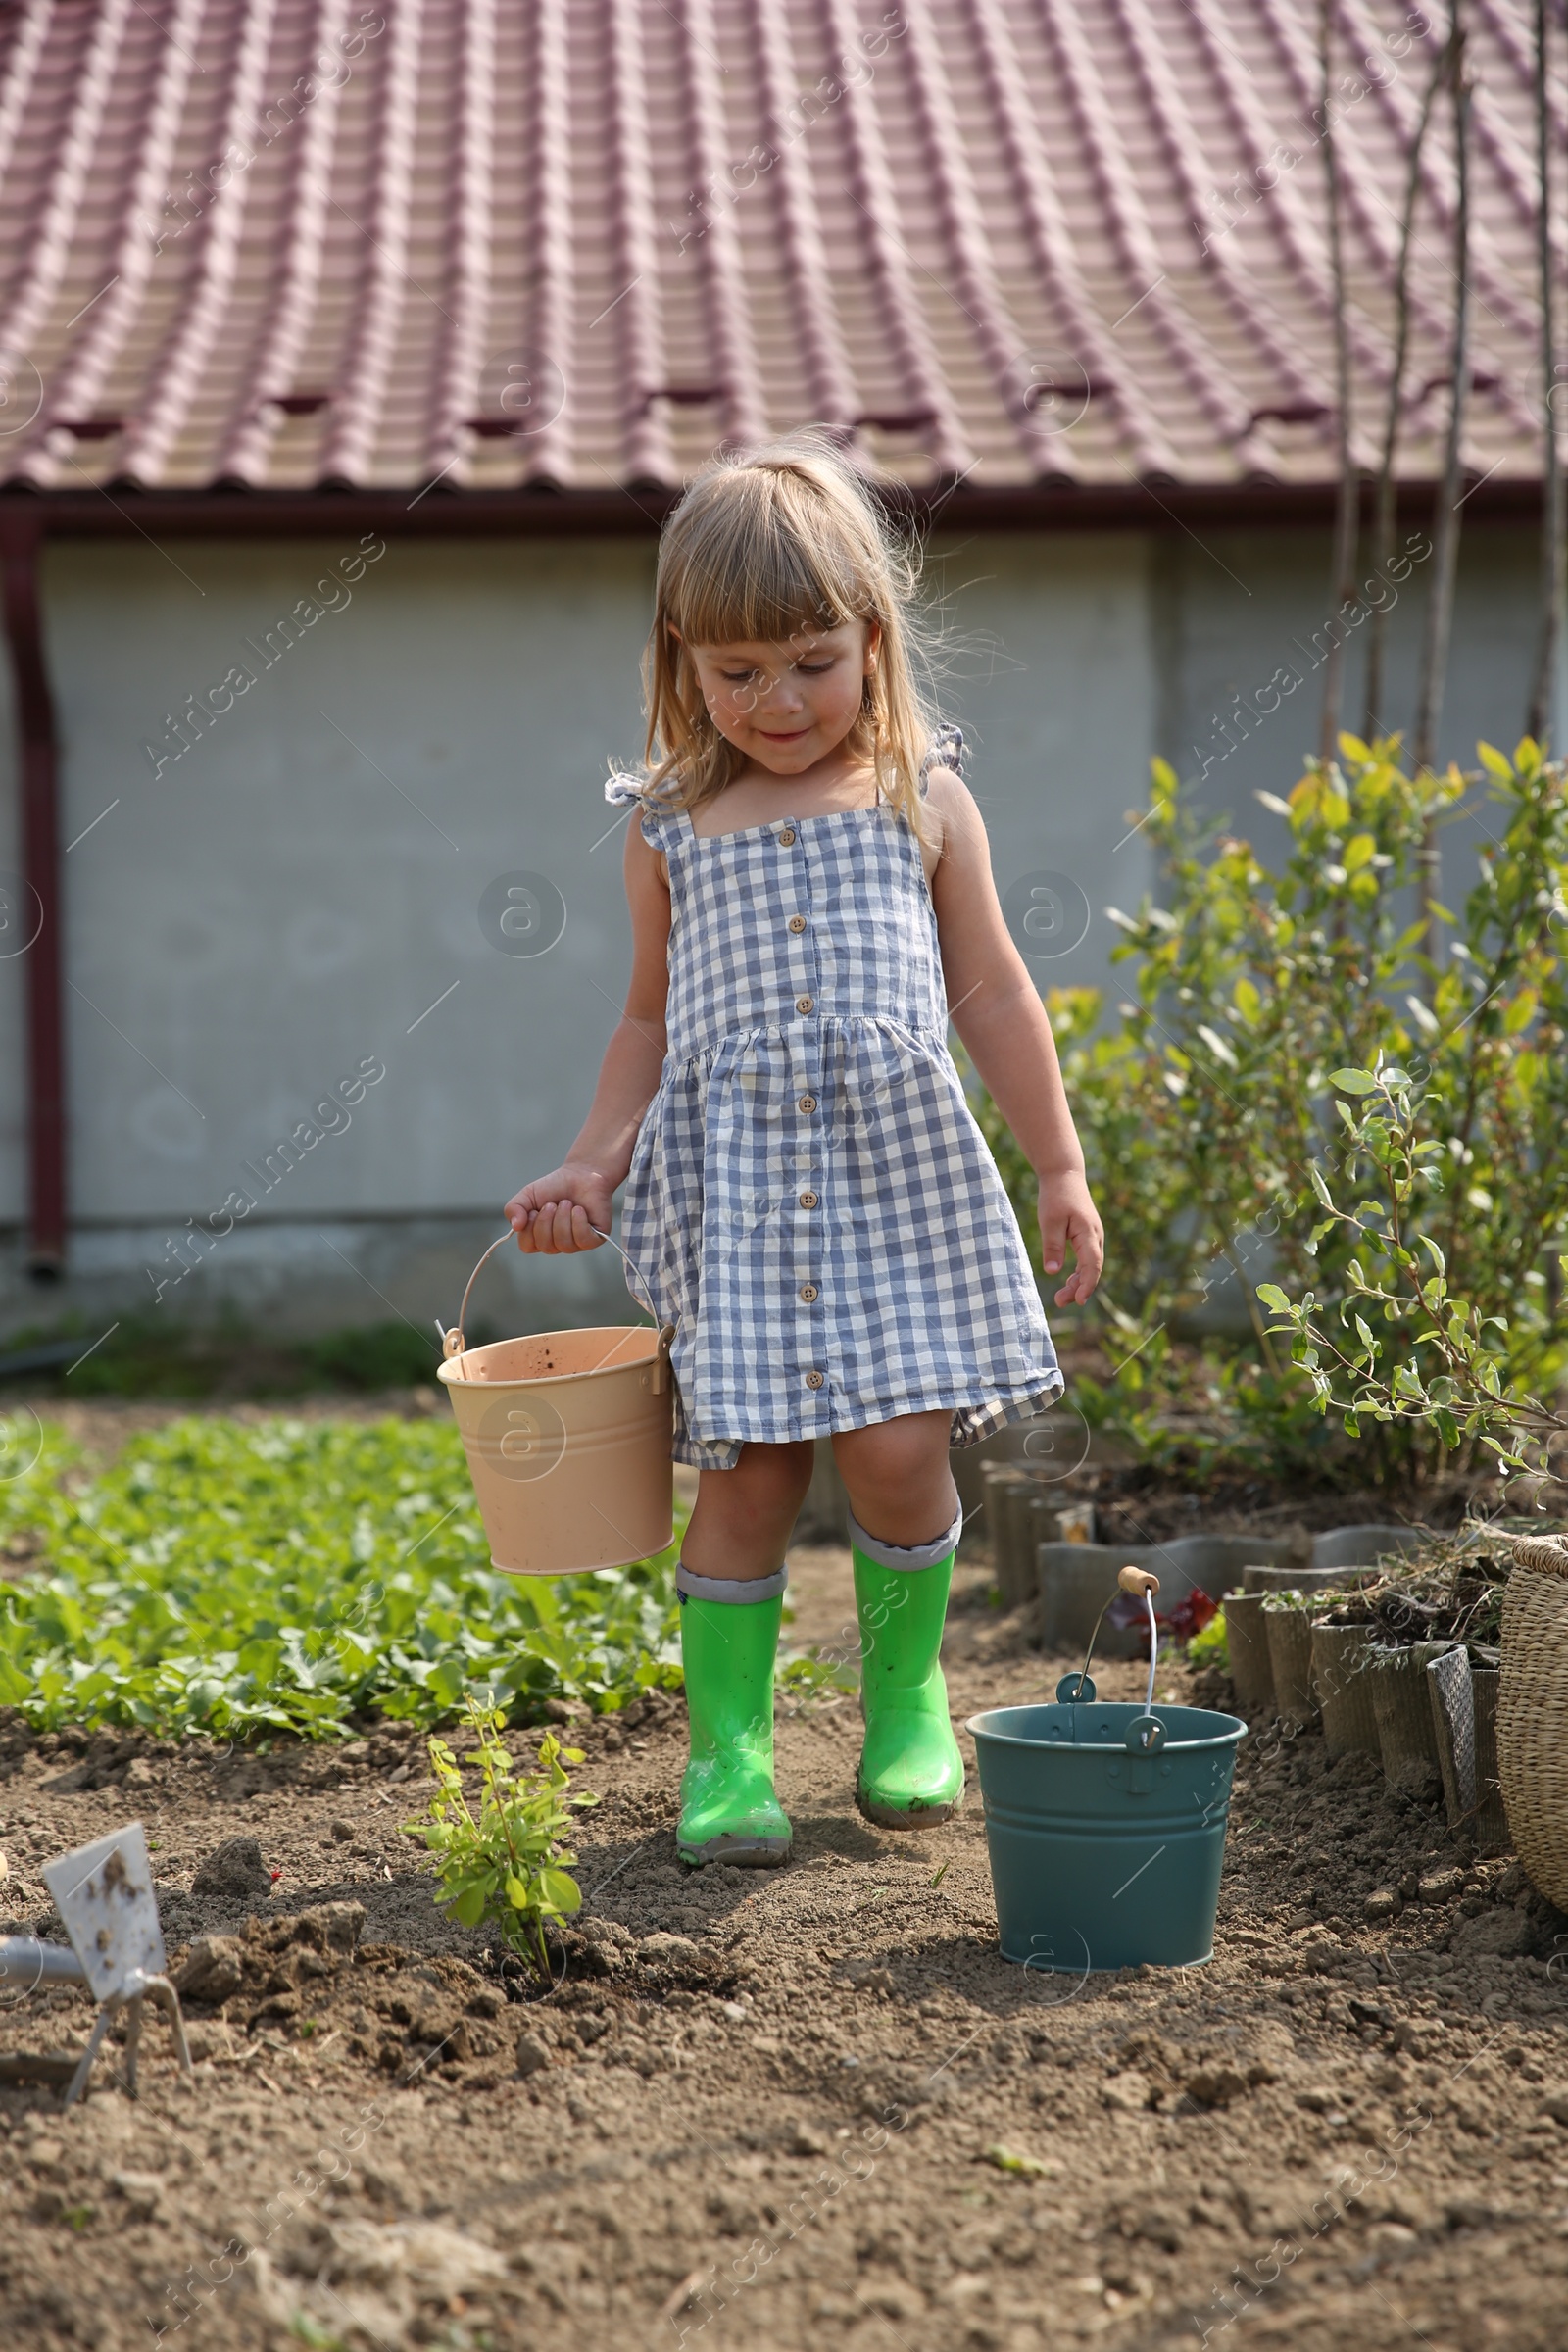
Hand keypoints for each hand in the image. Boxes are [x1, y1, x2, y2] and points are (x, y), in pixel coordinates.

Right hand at [505, 1163, 613, 1253]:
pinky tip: (579, 1209)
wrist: (581, 1175)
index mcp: (539, 1237)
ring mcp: (576, 1244)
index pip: (527, 1247)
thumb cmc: (554, 1188)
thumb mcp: (527, 1195)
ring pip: (564, 1244)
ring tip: (567, 1203)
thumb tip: (515, 1226)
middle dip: (547, 1221)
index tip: (534, 1210)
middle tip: (552, 1203)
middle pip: (545, 1246)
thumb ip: (514, 1208)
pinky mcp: (594, 1239)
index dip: (529, 1229)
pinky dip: (578, 1221)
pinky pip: (583, 1240)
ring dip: (563, 1218)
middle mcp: (557, 1244)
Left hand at [1038, 1171, 1103, 1307]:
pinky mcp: (1086, 1236)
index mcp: (1088, 1232)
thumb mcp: (1049, 1221)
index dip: (1087, 1285)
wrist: (1064, 1175)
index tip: (1078, 1301)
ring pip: (1090, 1266)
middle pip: (1092, 1269)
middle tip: (1060, 1302)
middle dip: (1079, 1288)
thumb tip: (1052, 1272)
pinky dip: (1078, 1272)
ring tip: (1061, 1298)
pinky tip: (1068, 1282)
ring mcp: (1093, 1237)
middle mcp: (1095, 1237)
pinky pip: (1086, 1259)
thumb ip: (1052, 1246)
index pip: (1092, 1265)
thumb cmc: (1056, 1196)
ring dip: (1078, 1283)